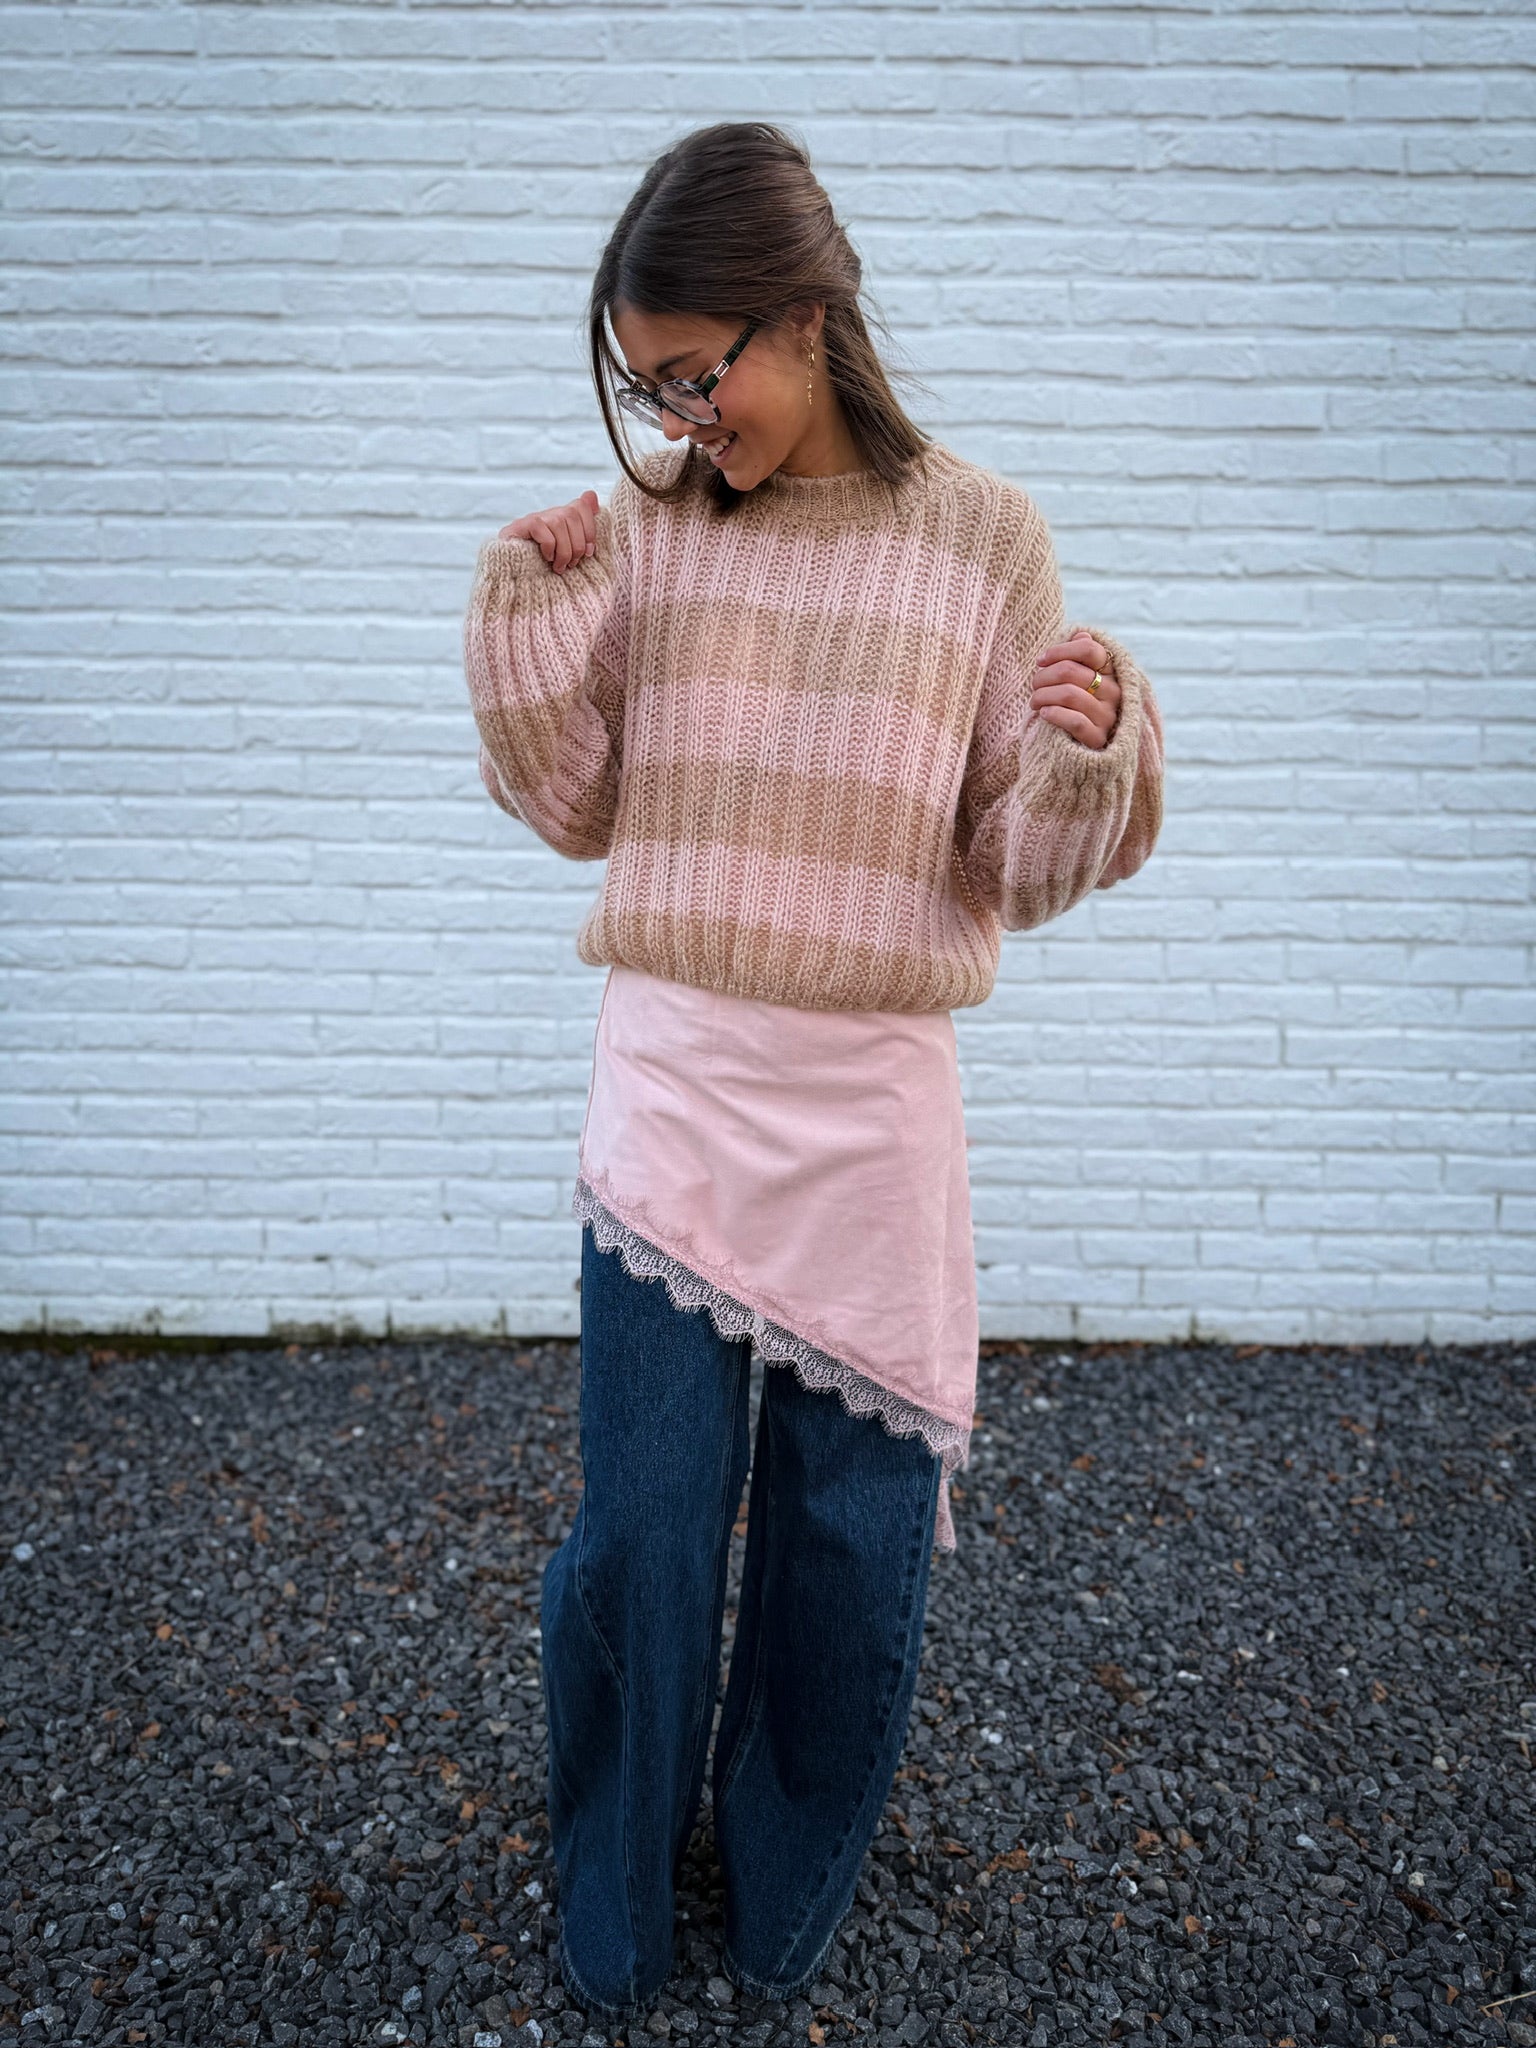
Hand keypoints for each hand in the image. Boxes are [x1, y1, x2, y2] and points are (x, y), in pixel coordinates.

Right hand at [498, 490, 599, 573]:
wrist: (512, 572)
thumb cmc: (542, 564)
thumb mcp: (567, 550)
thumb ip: (581, 528)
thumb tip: (592, 495)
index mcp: (561, 518)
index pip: (581, 506)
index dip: (590, 528)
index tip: (590, 551)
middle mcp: (548, 514)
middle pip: (571, 514)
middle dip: (577, 544)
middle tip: (572, 564)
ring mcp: (534, 518)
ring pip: (558, 522)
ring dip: (563, 550)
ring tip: (560, 566)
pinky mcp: (521, 525)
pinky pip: (541, 528)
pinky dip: (548, 546)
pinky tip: (546, 558)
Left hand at [1030, 629, 1119, 748]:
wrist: (1078, 754)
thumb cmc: (1073, 711)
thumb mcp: (1077, 683)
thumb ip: (1079, 658)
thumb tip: (1080, 633)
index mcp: (1111, 673)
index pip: (1089, 649)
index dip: (1060, 650)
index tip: (1040, 660)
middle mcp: (1114, 692)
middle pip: (1072, 671)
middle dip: (1044, 676)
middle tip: (1034, 686)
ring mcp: (1108, 716)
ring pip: (1069, 694)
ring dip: (1043, 695)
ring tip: (1034, 702)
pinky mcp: (1099, 738)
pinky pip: (1075, 720)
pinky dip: (1054, 714)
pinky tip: (1043, 714)